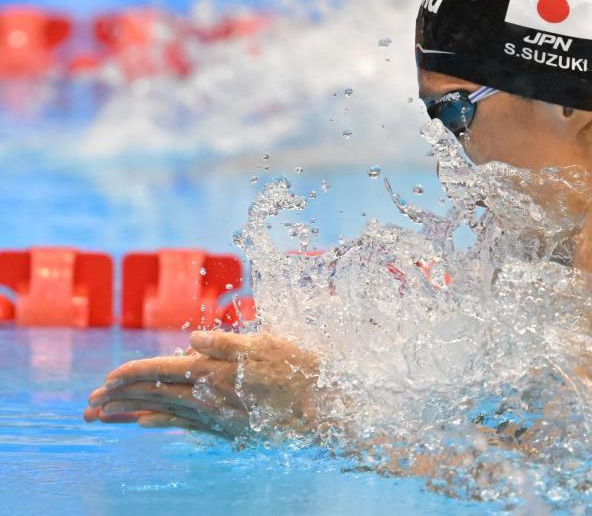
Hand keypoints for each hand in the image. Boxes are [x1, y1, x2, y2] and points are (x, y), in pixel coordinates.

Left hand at [83, 331, 323, 440]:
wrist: (324, 407)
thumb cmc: (299, 367)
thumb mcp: (265, 344)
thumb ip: (226, 342)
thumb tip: (193, 341)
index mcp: (214, 371)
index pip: (160, 371)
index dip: (130, 374)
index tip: (105, 380)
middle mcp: (210, 396)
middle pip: (155, 396)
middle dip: (120, 398)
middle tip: (90, 404)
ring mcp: (217, 416)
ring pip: (165, 412)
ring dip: (132, 413)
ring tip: (105, 417)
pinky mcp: (228, 427)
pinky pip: (186, 425)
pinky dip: (163, 422)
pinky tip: (147, 424)